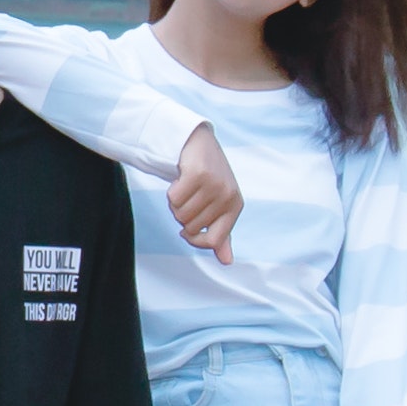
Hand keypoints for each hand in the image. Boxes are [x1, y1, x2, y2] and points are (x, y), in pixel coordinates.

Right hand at [166, 125, 240, 262]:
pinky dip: (171, 191)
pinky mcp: (197, 175)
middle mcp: (227, 197)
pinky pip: (173, 198)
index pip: (213, 241)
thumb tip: (227, 261)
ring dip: (176, 204)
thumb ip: (222, 234)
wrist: (199, 143)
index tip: (187, 231)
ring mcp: (213, 185)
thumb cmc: (209, 178)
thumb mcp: (219, 206)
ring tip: (185, 189)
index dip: (194, 240)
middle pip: (191, 227)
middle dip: (183, 215)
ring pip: (180, 213)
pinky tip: (180, 180)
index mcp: (235, 207)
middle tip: (189, 197)